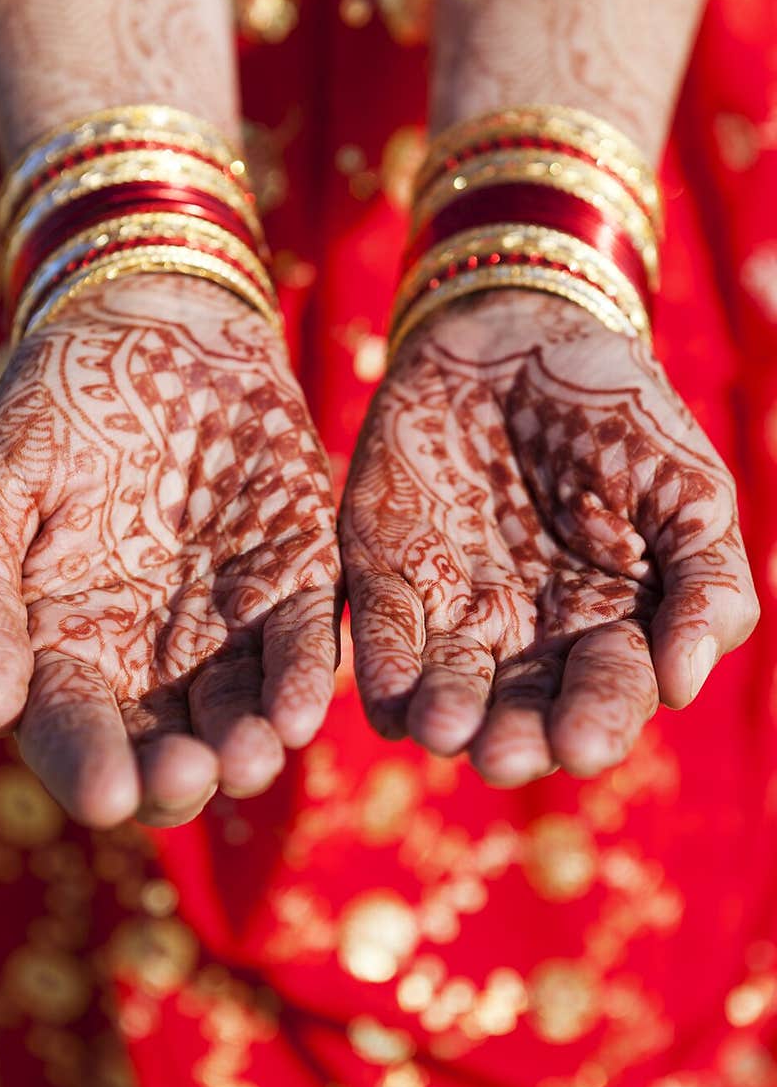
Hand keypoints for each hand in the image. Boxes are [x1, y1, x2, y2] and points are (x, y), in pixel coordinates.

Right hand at [0, 275, 338, 827]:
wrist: (154, 324)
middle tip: (189, 775)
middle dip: (177, 776)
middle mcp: (148, 656)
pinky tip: (304, 709)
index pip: (71, 730)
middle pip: (163, 747)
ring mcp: (226, 625)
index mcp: (65, 644)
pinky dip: (302, 679)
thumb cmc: (56, 407)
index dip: (86, 766)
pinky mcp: (294, 580)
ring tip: (255, 754)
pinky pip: (301, 644)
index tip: (109, 795)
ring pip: (240, 713)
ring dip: (249, 745)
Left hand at [340, 290, 758, 785]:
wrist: (518, 334)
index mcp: (611, 629)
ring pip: (448, 692)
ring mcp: (456, 613)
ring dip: (445, 716)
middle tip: (504, 753)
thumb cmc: (617, 413)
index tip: (583, 739)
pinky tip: (385, 697)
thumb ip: (704, 581)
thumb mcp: (688, 488)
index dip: (598, 718)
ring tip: (446, 728)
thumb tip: (684, 683)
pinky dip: (381, 669)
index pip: (607, 693)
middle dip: (514, 739)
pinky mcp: (388, 577)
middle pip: (522, 714)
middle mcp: (531, 642)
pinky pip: (382, 636)